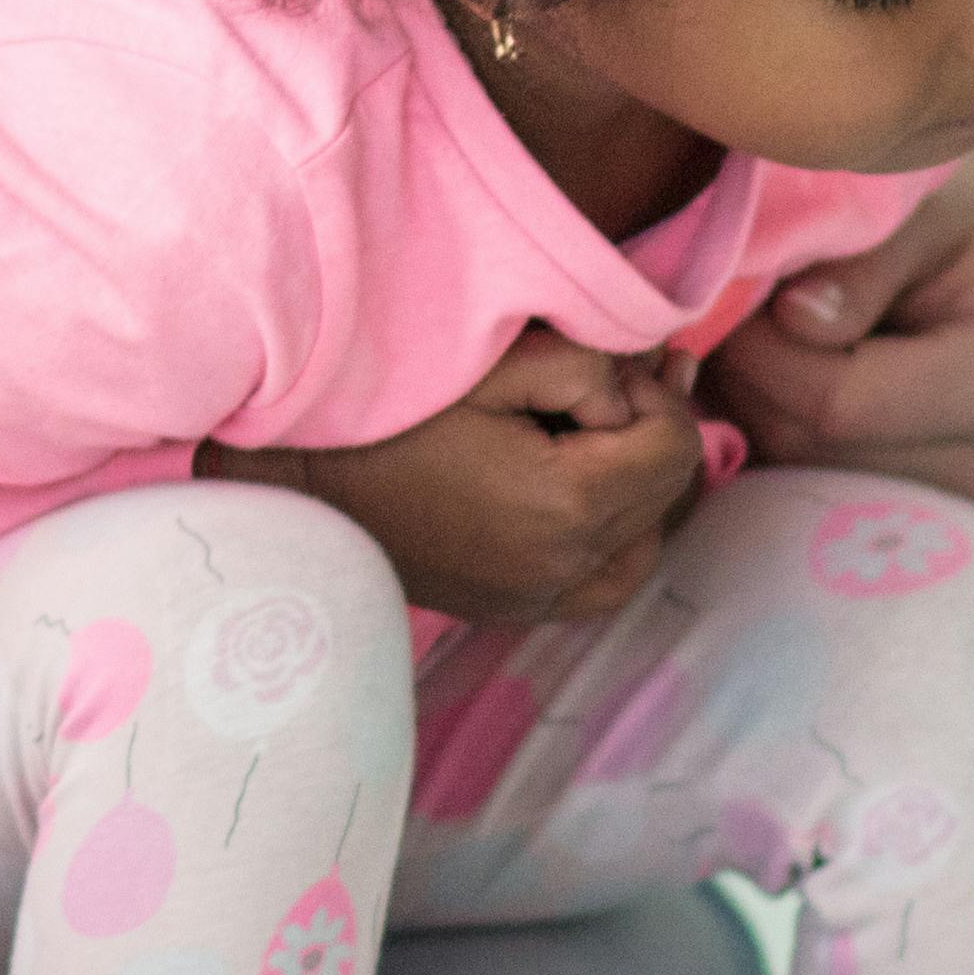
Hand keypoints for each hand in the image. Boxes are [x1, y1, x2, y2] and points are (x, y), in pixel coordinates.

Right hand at [206, 326, 694, 623]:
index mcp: (568, 507)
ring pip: (647, 542)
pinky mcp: (516, 611)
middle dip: (647, 433)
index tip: (599, 371)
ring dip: (639, 487)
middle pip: (667, 494)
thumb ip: (591, 363)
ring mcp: (541, 601)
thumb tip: (653, 377)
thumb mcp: (497, 364)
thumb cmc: (391, 414)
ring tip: (597, 437)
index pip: (674, 445)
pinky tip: (579, 494)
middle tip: (604, 385)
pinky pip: (605, 580)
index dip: (650, 394)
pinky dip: (613, 537)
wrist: (299, 487)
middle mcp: (567, 570)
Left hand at [697, 160, 973, 508]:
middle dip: (753, 376)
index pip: (842, 404)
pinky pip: (798, 498)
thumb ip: (862, 262)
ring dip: (753, 407)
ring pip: (792, 474)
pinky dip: (768, 441)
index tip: (739, 292)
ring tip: (767, 342)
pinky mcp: (911, 529)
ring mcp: (956, 514)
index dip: (765, 351)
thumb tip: (797, 320)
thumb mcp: (920, 211)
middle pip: (811, 446)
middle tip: (740, 312)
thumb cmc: (948, 231)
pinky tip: (781, 388)